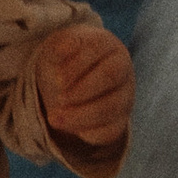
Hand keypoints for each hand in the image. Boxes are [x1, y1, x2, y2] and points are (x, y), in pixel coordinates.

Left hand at [38, 23, 135, 163]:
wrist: (70, 81)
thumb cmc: (66, 59)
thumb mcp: (58, 47)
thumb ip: (61, 45)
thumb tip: (63, 49)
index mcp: (108, 45)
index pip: (98, 50)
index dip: (77, 65)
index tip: (57, 79)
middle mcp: (122, 70)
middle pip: (110, 76)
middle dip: (81, 89)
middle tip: (58, 98)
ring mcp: (124, 97)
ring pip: (110, 107)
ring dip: (80, 114)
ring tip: (54, 118)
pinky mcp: (119, 121)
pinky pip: (109, 131)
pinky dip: (86, 132)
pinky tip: (66, 128)